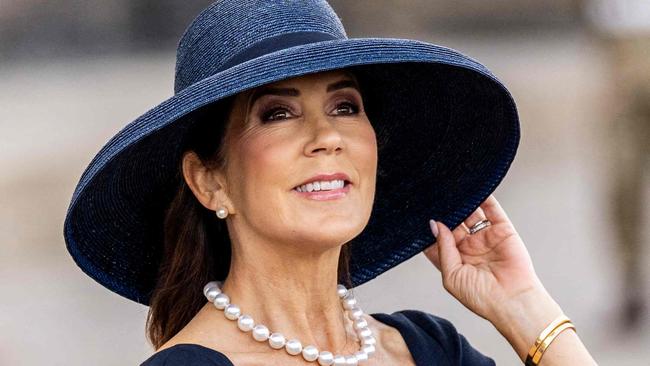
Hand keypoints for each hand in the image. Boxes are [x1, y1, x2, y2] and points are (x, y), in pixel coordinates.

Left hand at [423, 194, 545, 321]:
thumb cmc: (482, 297)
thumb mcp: (452, 276)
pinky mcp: (502, 230)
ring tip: (450, 190)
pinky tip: (472, 188)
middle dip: (444, 212)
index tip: (420, 215)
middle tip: (433, 198)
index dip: (430, 228)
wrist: (512, 302)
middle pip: (453, 223)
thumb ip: (443, 248)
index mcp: (455, 259)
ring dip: (462, 203)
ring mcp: (485, 237)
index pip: (438, 239)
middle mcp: (469, 247)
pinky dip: (483, 198)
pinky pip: (491, 210)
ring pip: (470, 214)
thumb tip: (435, 225)